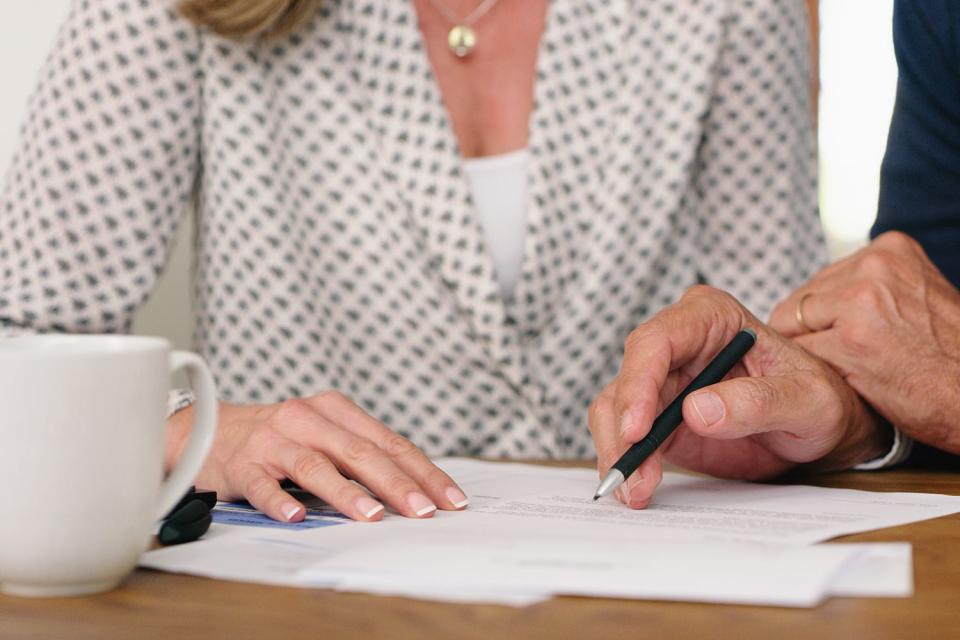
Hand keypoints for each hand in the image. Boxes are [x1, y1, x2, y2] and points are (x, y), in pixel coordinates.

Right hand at [165, 391, 468, 521]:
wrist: (206, 430)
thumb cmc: (279, 438)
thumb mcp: (324, 435)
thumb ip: (362, 455)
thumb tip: (414, 491)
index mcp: (336, 410)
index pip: (389, 443)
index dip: (422, 471)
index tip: (449, 499)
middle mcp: (308, 419)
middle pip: (360, 452)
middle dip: (396, 484)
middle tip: (422, 510)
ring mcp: (274, 440)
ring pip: (316, 465)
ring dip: (345, 492)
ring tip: (371, 515)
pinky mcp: (242, 464)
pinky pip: (262, 484)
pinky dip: (279, 501)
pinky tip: (295, 517)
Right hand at [589, 286, 889, 508]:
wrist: (819, 429)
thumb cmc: (820, 400)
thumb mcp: (807, 401)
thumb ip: (758, 402)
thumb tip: (697, 410)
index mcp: (711, 317)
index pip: (656, 341)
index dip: (638, 384)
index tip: (638, 430)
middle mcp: (678, 343)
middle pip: (627, 378)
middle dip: (623, 430)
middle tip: (632, 476)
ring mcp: (662, 379)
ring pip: (615, 409)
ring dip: (619, 452)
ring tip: (638, 491)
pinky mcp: (655, 415)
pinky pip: (623, 434)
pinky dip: (624, 462)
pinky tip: (638, 488)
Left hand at [771, 231, 959, 452]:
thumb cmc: (946, 355)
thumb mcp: (915, 295)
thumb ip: (869, 286)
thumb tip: (813, 296)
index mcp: (890, 249)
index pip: (821, 280)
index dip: (820, 316)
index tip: (839, 335)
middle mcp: (874, 267)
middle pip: (801, 300)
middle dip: (811, 332)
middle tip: (845, 356)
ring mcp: (860, 302)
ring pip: (793, 326)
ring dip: (810, 352)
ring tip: (850, 367)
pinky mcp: (850, 342)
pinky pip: (802, 354)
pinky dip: (815, 372)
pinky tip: (846, 380)